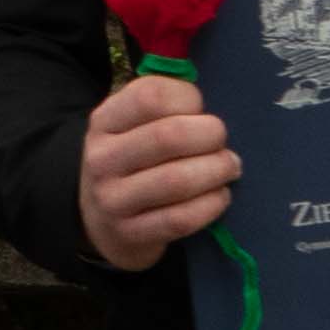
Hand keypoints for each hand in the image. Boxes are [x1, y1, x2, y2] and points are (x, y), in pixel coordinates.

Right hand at [75, 69, 240, 272]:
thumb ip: (164, 105)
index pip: (150, 96)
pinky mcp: (130, 233)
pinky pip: (181, 218)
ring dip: (216, 171)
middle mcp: (102, 158)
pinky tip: (219, 196)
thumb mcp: (132, 125)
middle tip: (222, 142)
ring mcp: (113, 200)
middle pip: (169, 136)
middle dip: (211, 136)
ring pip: (178, 180)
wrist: (102, 221)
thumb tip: (207, 107)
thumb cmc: (134, 161)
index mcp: (104, 121)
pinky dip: (211, 204)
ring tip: (228, 168)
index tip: (199, 111)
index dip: (188, 98)